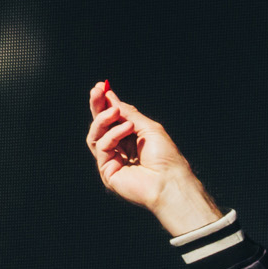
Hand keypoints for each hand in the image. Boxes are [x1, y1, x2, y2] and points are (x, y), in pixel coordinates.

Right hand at [85, 81, 220, 235]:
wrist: (171, 182)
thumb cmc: (167, 158)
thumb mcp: (148, 128)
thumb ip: (128, 113)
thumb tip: (111, 97)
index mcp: (131, 139)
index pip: (112, 119)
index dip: (105, 103)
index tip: (102, 86)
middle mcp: (120, 149)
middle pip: (100, 125)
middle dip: (97, 106)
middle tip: (96, 91)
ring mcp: (112, 160)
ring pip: (96, 134)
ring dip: (104, 119)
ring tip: (116, 112)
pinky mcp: (107, 170)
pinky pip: (101, 146)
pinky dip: (113, 134)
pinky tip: (127, 128)